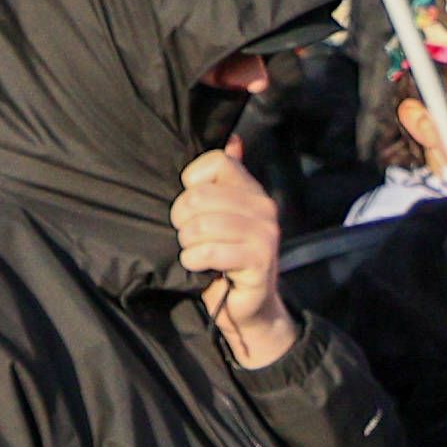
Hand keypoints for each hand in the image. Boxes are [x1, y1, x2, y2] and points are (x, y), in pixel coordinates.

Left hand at [173, 143, 294, 368]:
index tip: (194, 206)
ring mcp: (265, 234)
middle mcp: (264, 207)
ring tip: (194, 252)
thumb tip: (233, 139)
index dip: (192, 184)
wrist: (247, 306)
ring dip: (188, 244)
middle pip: (200, 196)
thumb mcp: (221, 215)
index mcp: (252, 190)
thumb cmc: (224, 257)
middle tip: (188, 236)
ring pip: (202, 225)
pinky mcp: (260, 260)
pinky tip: (199, 266)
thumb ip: (223, 180)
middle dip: (182, 219)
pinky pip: (210, 251)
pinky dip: (194, 261)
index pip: (215, 162)